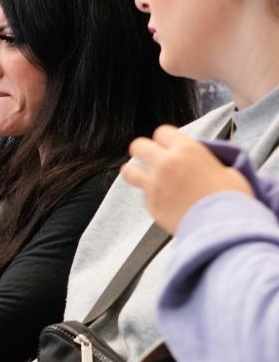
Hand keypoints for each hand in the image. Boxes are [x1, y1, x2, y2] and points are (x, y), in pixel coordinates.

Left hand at [122, 125, 252, 232]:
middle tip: (152, 160)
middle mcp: (166, 164)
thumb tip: (203, 165)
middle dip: (144, 151)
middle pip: (139, 146)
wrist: (224, 229)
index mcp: (187, 150)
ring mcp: (155, 185)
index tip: (169, 147)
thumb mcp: (229, 172)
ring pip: (129, 170)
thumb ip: (207, 162)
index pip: (162, 132)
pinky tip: (165, 202)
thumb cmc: (232, 200)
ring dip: (136, 172)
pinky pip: (143, 195)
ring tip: (145, 177)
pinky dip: (151, 197)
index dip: (166, 140)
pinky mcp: (151, 205)